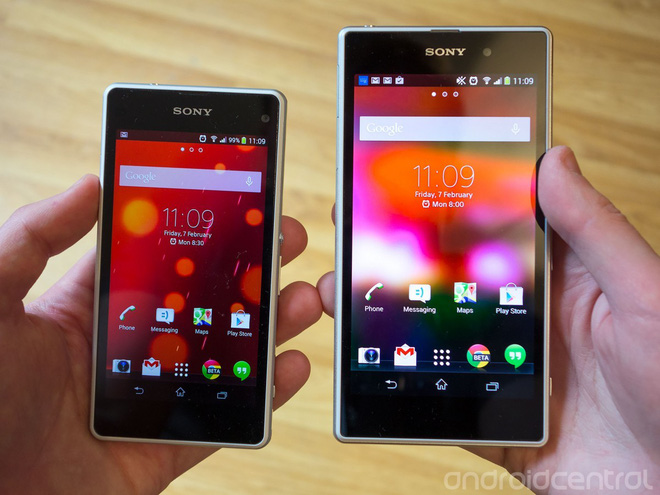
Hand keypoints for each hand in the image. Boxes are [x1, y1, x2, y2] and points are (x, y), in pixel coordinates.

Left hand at [0, 176, 321, 494]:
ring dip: (270, 325)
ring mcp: (150, 397)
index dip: (202, 226)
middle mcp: (126, 348)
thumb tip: (90, 184)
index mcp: (87, 310)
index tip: (240, 200)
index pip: (157, 255)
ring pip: (226, 355)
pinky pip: (224, 419)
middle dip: (251, 270)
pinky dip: (264, 395)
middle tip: (286, 240)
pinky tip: (291, 365)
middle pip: (205, 301)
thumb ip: (31, 238)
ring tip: (304, 297)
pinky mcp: (163, 445)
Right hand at [317, 146, 659, 492]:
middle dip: (395, 254)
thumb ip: (595, 230)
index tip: (399, 177)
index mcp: (563, 281)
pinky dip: (398, 385)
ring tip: (333, 292)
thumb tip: (553, 159)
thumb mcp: (643, 295)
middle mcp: (526, 319)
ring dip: (381, 317)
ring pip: (430, 336)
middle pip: (448, 279)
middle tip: (349, 227)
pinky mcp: (494, 419)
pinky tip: (361, 363)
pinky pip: (437, 398)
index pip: (494, 226)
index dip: (446, 201)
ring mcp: (504, 369)